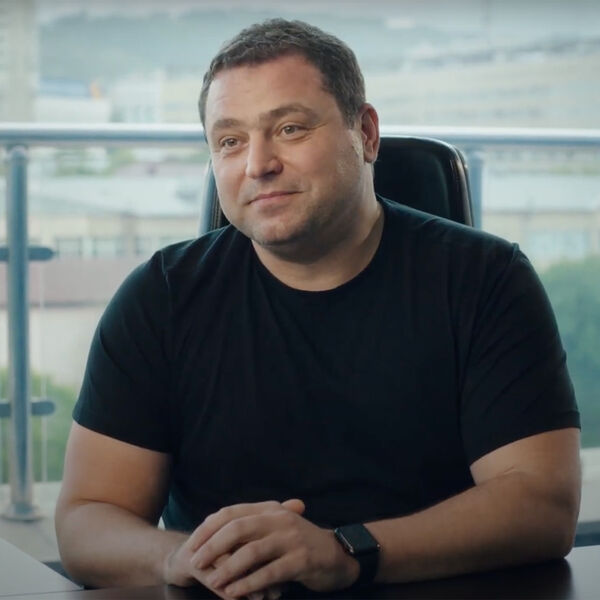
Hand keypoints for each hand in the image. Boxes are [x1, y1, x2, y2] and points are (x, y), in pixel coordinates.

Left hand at [187, 499, 359, 598]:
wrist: (338, 555)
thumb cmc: (300, 544)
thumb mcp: (276, 528)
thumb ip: (251, 528)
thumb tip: (214, 531)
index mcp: (269, 509)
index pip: (231, 512)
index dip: (209, 528)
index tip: (192, 544)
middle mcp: (279, 519)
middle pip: (238, 528)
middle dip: (213, 546)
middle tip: (196, 562)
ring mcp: (291, 539)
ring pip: (252, 551)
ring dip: (228, 567)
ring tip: (213, 581)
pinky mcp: (301, 560)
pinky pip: (269, 572)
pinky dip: (249, 583)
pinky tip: (235, 593)